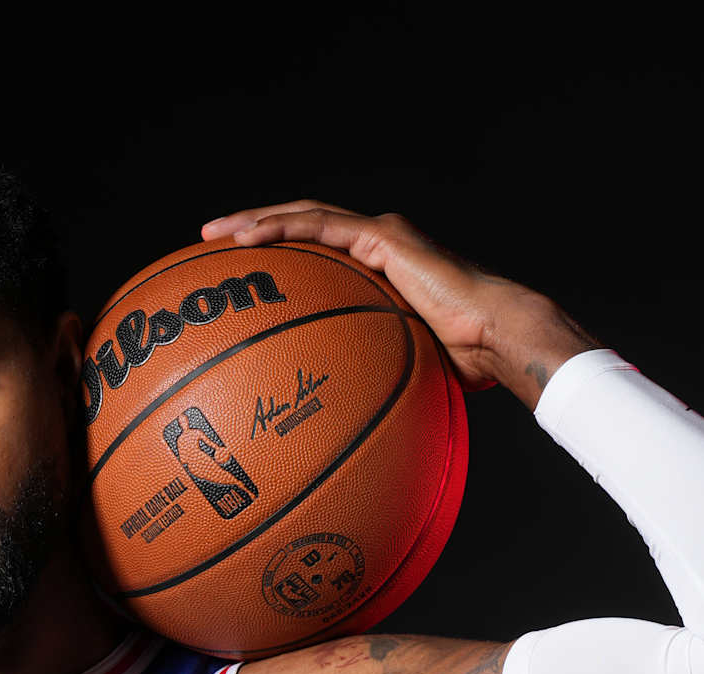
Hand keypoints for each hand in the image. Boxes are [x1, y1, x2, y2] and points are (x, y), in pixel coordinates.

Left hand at [201, 202, 595, 404]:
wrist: (495, 338)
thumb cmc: (462, 364)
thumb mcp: (402, 371)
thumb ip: (371, 379)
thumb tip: (349, 428)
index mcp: (377, 267)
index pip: (318, 252)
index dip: (278, 253)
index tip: (240, 271)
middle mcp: (376, 242)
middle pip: (302, 225)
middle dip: (252, 228)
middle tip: (209, 242)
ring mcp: (379, 234)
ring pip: (305, 215)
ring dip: (255, 221)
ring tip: (214, 234)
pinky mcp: (384, 236)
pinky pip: (321, 227)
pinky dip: (282, 229)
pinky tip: (248, 239)